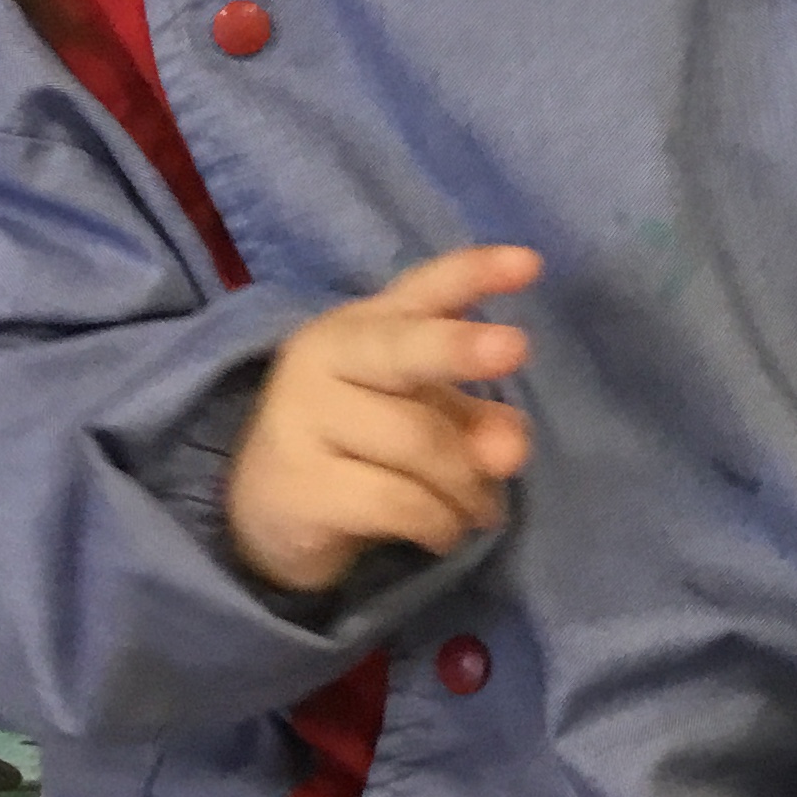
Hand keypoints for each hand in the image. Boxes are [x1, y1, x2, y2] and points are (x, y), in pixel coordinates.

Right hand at [226, 245, 537, 593]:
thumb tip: (512, 446)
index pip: (422, 288)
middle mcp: (325, 357)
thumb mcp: (420, 419)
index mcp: (363, 326)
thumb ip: (471, 420)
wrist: (266, 515)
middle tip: (517, 348)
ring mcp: (301, 417)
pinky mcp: (297, 484)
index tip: (530, 263)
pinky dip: (437, 522)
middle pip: (401, 348)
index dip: (474, 273)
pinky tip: (443, 533)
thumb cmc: (357, 447)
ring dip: (466, 485)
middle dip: (460, 345)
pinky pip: (396, 501)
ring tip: (479, 509)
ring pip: (417, 442)